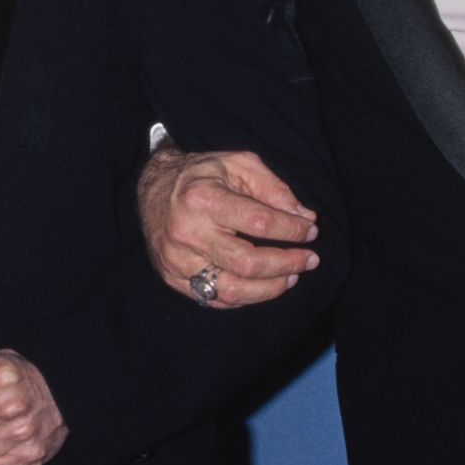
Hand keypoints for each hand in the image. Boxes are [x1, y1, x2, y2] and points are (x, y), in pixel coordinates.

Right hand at [138, 145, 318, 307]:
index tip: (310, 230)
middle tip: (310, 259)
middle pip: (248, 262)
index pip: (259, 222)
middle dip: (287, 263)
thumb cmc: (201, 175)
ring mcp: (177, 259)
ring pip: (232, 289)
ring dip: (271, 288)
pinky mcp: (172, 277)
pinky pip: (215, 299)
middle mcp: (186, 231)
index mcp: (202, 198)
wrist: (153, 188)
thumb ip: (273, 188)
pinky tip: (263, 285)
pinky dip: (246, 297)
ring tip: (292, 277)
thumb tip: (304, 217)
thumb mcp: (237, 164)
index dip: (292, 230)